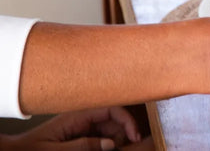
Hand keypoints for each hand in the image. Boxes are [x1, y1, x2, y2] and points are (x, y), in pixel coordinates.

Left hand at [0, 106, 141, 149]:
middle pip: (114, 120)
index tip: (135, 136)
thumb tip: (111, 144)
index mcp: (77, 116)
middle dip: (123, 133)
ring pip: (109, 130)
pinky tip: (106, 149)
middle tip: (125, 148)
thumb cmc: (28, 150)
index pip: (111, 109)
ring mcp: (80, 127)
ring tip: (114, 150)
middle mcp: (81, 119)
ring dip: (116, 140)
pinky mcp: (79, 136)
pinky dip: (106, 144)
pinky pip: (100, 137)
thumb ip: (84, 146)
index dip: (127, 120)